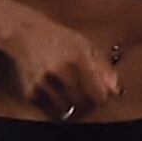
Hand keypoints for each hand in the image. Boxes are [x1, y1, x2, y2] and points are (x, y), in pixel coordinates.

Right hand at [5, 16, 121, 118]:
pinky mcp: (30, 90)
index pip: (98, 95)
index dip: (101, 98)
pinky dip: (50, 102)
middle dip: (85, 102)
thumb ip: (103, 68)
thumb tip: (115, 90)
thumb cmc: (59, 38)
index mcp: (79, 59)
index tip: (99, 95)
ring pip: (64, 108)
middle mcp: (61, 71)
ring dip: (68, 103)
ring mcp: (44, 82)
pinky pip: (46, 106)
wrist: (26, 32)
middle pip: (82, 103)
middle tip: (83, 93)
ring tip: (67, 90)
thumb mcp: (86, 46)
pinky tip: (51, 88)